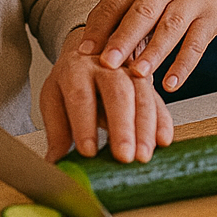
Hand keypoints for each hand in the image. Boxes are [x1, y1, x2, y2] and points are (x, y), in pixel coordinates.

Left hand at [39, 28, 174, 163]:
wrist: (89, 52)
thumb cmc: (70, 82)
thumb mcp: (54, 99)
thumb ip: (56, 130)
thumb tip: (53, 164)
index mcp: (76, 70)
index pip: (80, 96)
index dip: (84, 124)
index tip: (88, 152)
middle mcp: (105, 67)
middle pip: (117, 93)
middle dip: (122, 127)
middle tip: (124, 156)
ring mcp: (129, 72)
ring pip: (141, 96)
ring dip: (145, 128)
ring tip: (143, 156)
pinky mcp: (146, 82)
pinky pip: (157, 100)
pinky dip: (162, 122)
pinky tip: (163, 141)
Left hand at [76, 0, 216, 93]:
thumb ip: (121, 10)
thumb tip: (93, 47)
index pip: (116, 0)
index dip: (99, 26)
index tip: (84, 51)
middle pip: (143, 12)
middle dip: (123, 39)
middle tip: (107, 63)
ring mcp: (191, 0)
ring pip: (170, 28)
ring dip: (153, 52)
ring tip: (138, 75)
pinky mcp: (211, 19)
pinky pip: (196, 45)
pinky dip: (183, 66)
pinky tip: (170, 84)